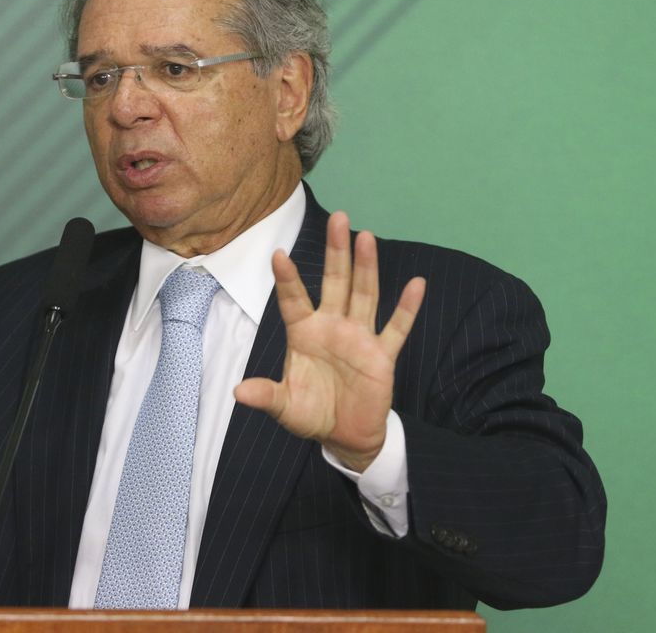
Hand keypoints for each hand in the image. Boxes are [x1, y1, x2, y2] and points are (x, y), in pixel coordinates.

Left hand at [234, 212, 424, 471]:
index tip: (278, 254)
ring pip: (364, 295)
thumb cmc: (311, 413)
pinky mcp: (382, 355)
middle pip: (335, 282)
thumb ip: (266, 396)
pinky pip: (396, 328)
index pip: (293, 299)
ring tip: (366, 237)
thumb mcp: (284, 406)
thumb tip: (239, 391)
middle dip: (336, 252)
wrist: (344, 436)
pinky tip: (417, 283)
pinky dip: (406, 308)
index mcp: (304, 333)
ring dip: (366, 267)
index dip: (287, 279)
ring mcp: (359, 337)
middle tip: (338, 218)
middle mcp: (332, 326)